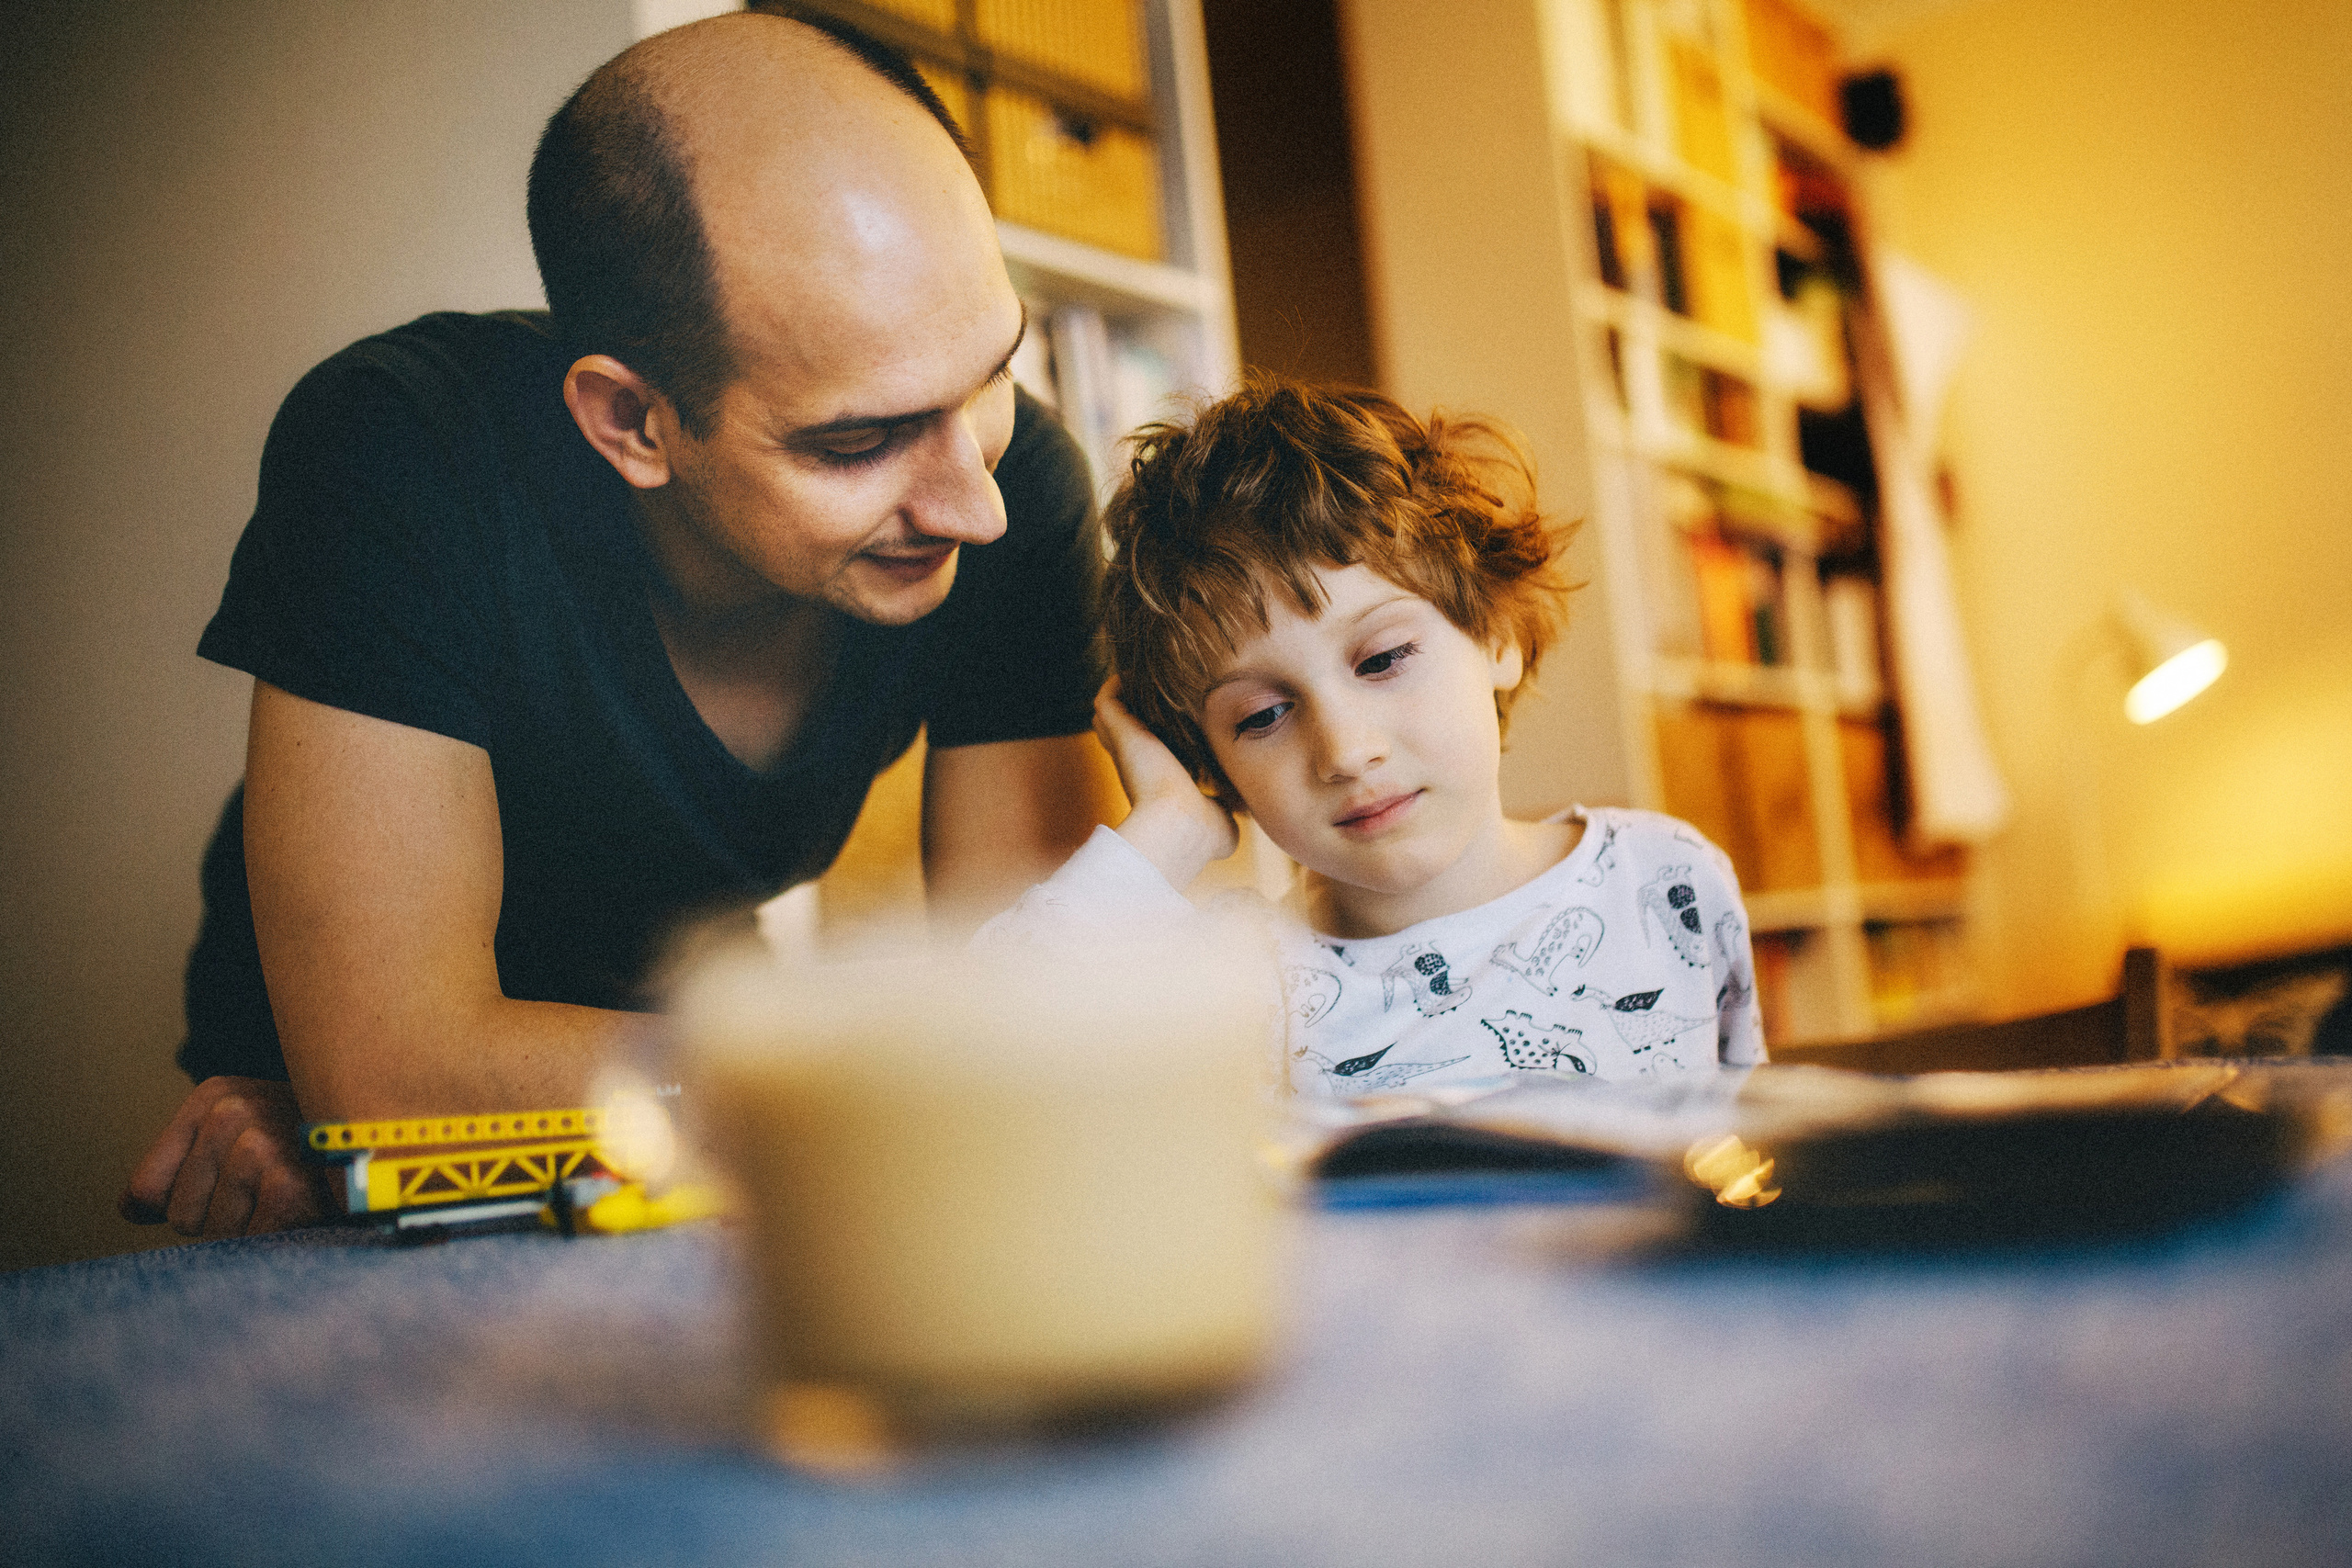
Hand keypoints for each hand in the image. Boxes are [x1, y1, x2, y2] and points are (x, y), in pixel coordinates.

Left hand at [120, 1076, 335, 1237]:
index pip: (149, 1189)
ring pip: (212, 1232)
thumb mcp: (240, 1136)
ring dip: (251, 1232)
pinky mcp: (289, 1187)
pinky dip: (274, 1241)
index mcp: (215, 1096)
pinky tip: (303, 1214)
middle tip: (271, 1192)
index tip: (231, 1188)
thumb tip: (132, 1207)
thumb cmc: (308, 1150)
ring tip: (291, 1200)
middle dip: (219, 1220)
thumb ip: (178, 1167)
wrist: (396, 1144)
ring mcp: (262, 1147)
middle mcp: (234, 1111)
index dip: (187, 1203)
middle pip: (179, 1215)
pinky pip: (249, 1241)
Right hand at [1094, 678, 1237, 876]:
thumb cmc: (1203, 833)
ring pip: (1110, 714)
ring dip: (1125, 695)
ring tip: (1148, 675)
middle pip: (1124, 732)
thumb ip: (1228, 805)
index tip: (1178, 721)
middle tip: (1161, 691)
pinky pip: (1107, 699)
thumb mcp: (1222, 818)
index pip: (1149, 756)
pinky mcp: (1122, 732)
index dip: (1157, 738)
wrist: (1181, 827)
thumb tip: (1244, 807)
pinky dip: (1117, 683)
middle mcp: (1138, 764)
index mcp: (1157, 781)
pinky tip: (1138, 673)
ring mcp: (1126, 747)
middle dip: (1137, 712)